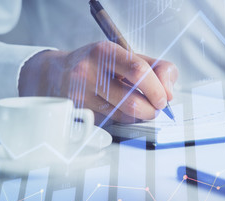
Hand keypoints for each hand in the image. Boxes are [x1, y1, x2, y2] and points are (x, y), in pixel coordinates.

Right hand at [19, 41, 177, 123]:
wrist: (56, 75)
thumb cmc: (97, 64)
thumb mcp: (125, 55)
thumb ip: (156, 68)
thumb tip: (169, 92)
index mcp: (104, 52)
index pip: (138, 71)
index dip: (157, 89)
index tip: (164, 97)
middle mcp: (88, 73)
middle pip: (132, 102)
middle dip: (152, 110)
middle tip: (155, 107)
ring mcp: (80, 96)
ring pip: (123, 117)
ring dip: (140, 116)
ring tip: (139, 106)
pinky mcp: (78, 115)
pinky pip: (112, 124)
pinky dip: (123, 120)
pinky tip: (118, 109)